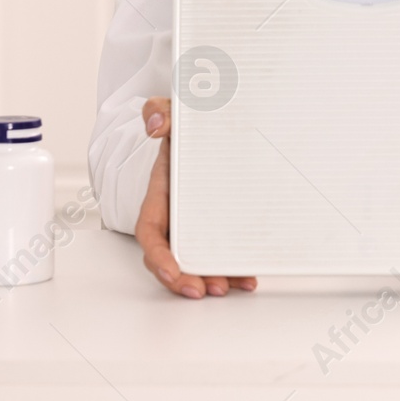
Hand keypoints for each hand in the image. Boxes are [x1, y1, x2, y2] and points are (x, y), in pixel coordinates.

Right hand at [133, 97, 257, 298]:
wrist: (207, 128)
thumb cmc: (185, 127)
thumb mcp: (171, 113)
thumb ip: (159, 111)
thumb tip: (156, 126)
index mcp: (161, 195)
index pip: (151, 233)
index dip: (158, 256)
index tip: (171, 271)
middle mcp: (176, 215)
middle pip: (174, 256)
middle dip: (186, 278)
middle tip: (208, 289)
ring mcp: (195, 224)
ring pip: (198, 260)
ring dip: (211, 278)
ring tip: (233, 287)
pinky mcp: (216, 227)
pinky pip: (220, 252)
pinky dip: (232, 268)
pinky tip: (248, 277)